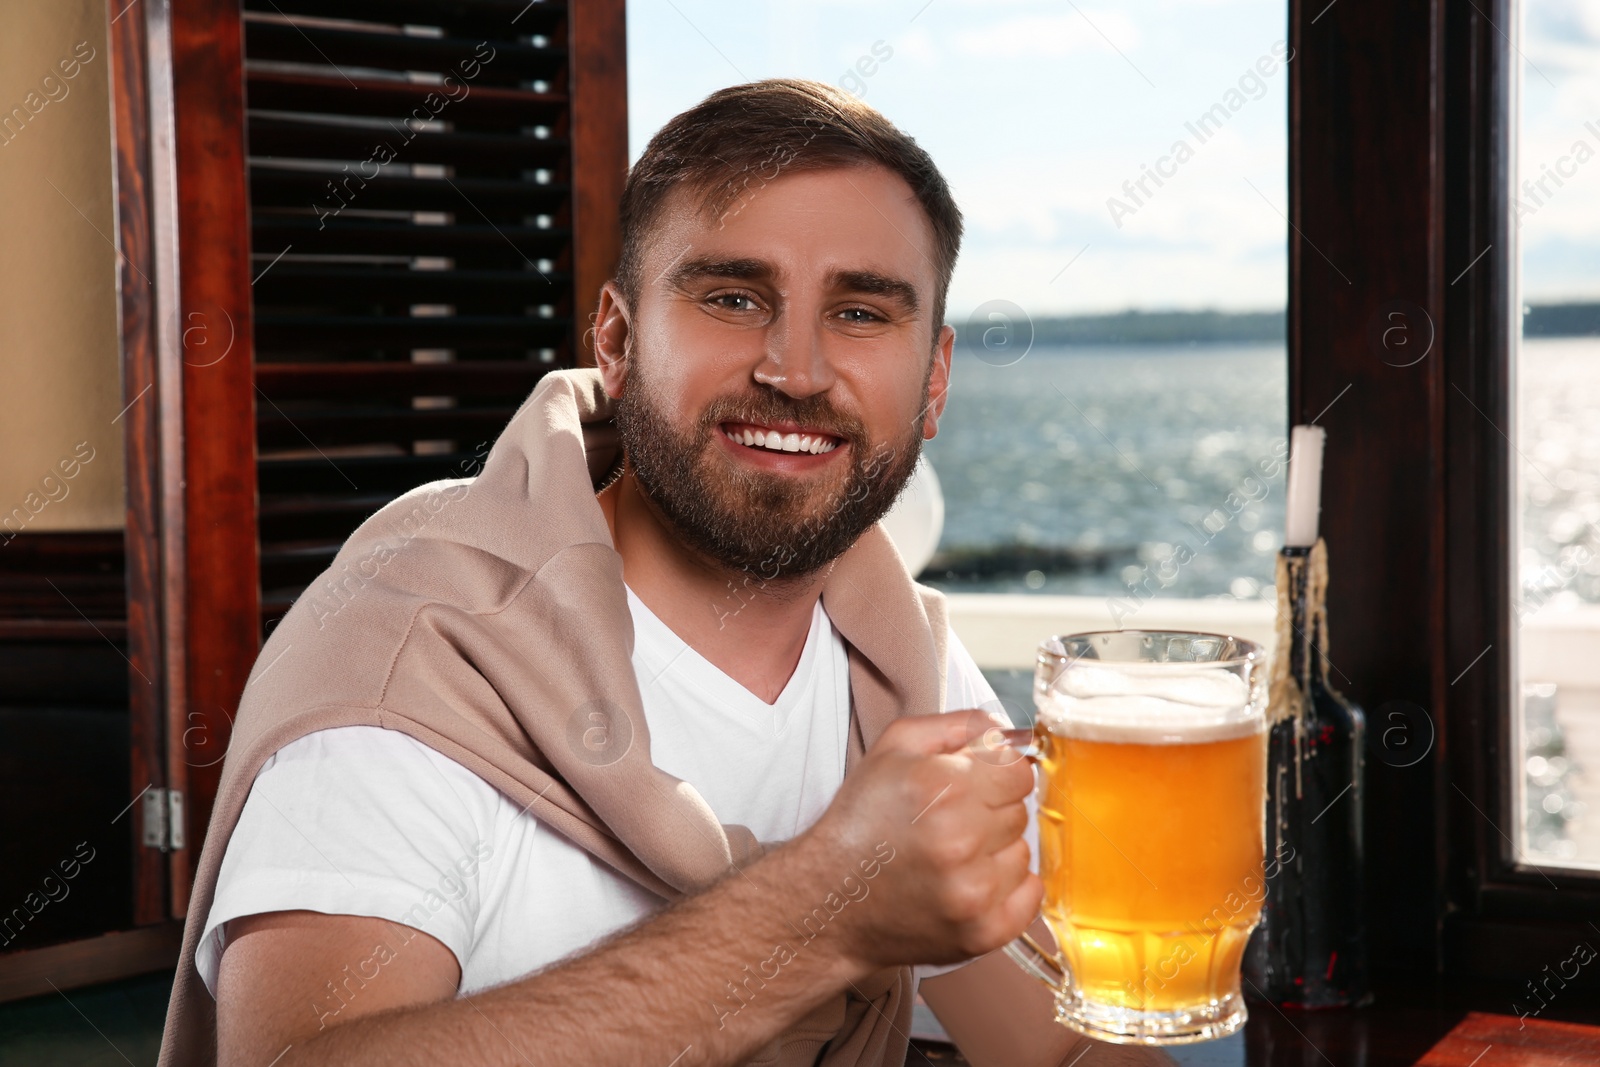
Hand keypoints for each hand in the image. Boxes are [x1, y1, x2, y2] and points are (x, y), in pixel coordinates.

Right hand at [795, 709, 1039, 972]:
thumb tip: (1007, 730)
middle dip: (991, 812)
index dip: (995, 775)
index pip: (1019, 771)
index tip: (970, 788)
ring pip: (1023, 853)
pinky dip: (1009, 889)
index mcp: (944, 786)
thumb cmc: (862, 820)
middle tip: (949, 824)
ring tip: (952, 857)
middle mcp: (962, 838)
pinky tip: (970, 883)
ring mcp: (974, 891)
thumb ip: (957, 725)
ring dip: (996, 852)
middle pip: (1020, 811)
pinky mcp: (982, 932)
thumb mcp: (894, 747)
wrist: (830, 897)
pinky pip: (1031, 897)